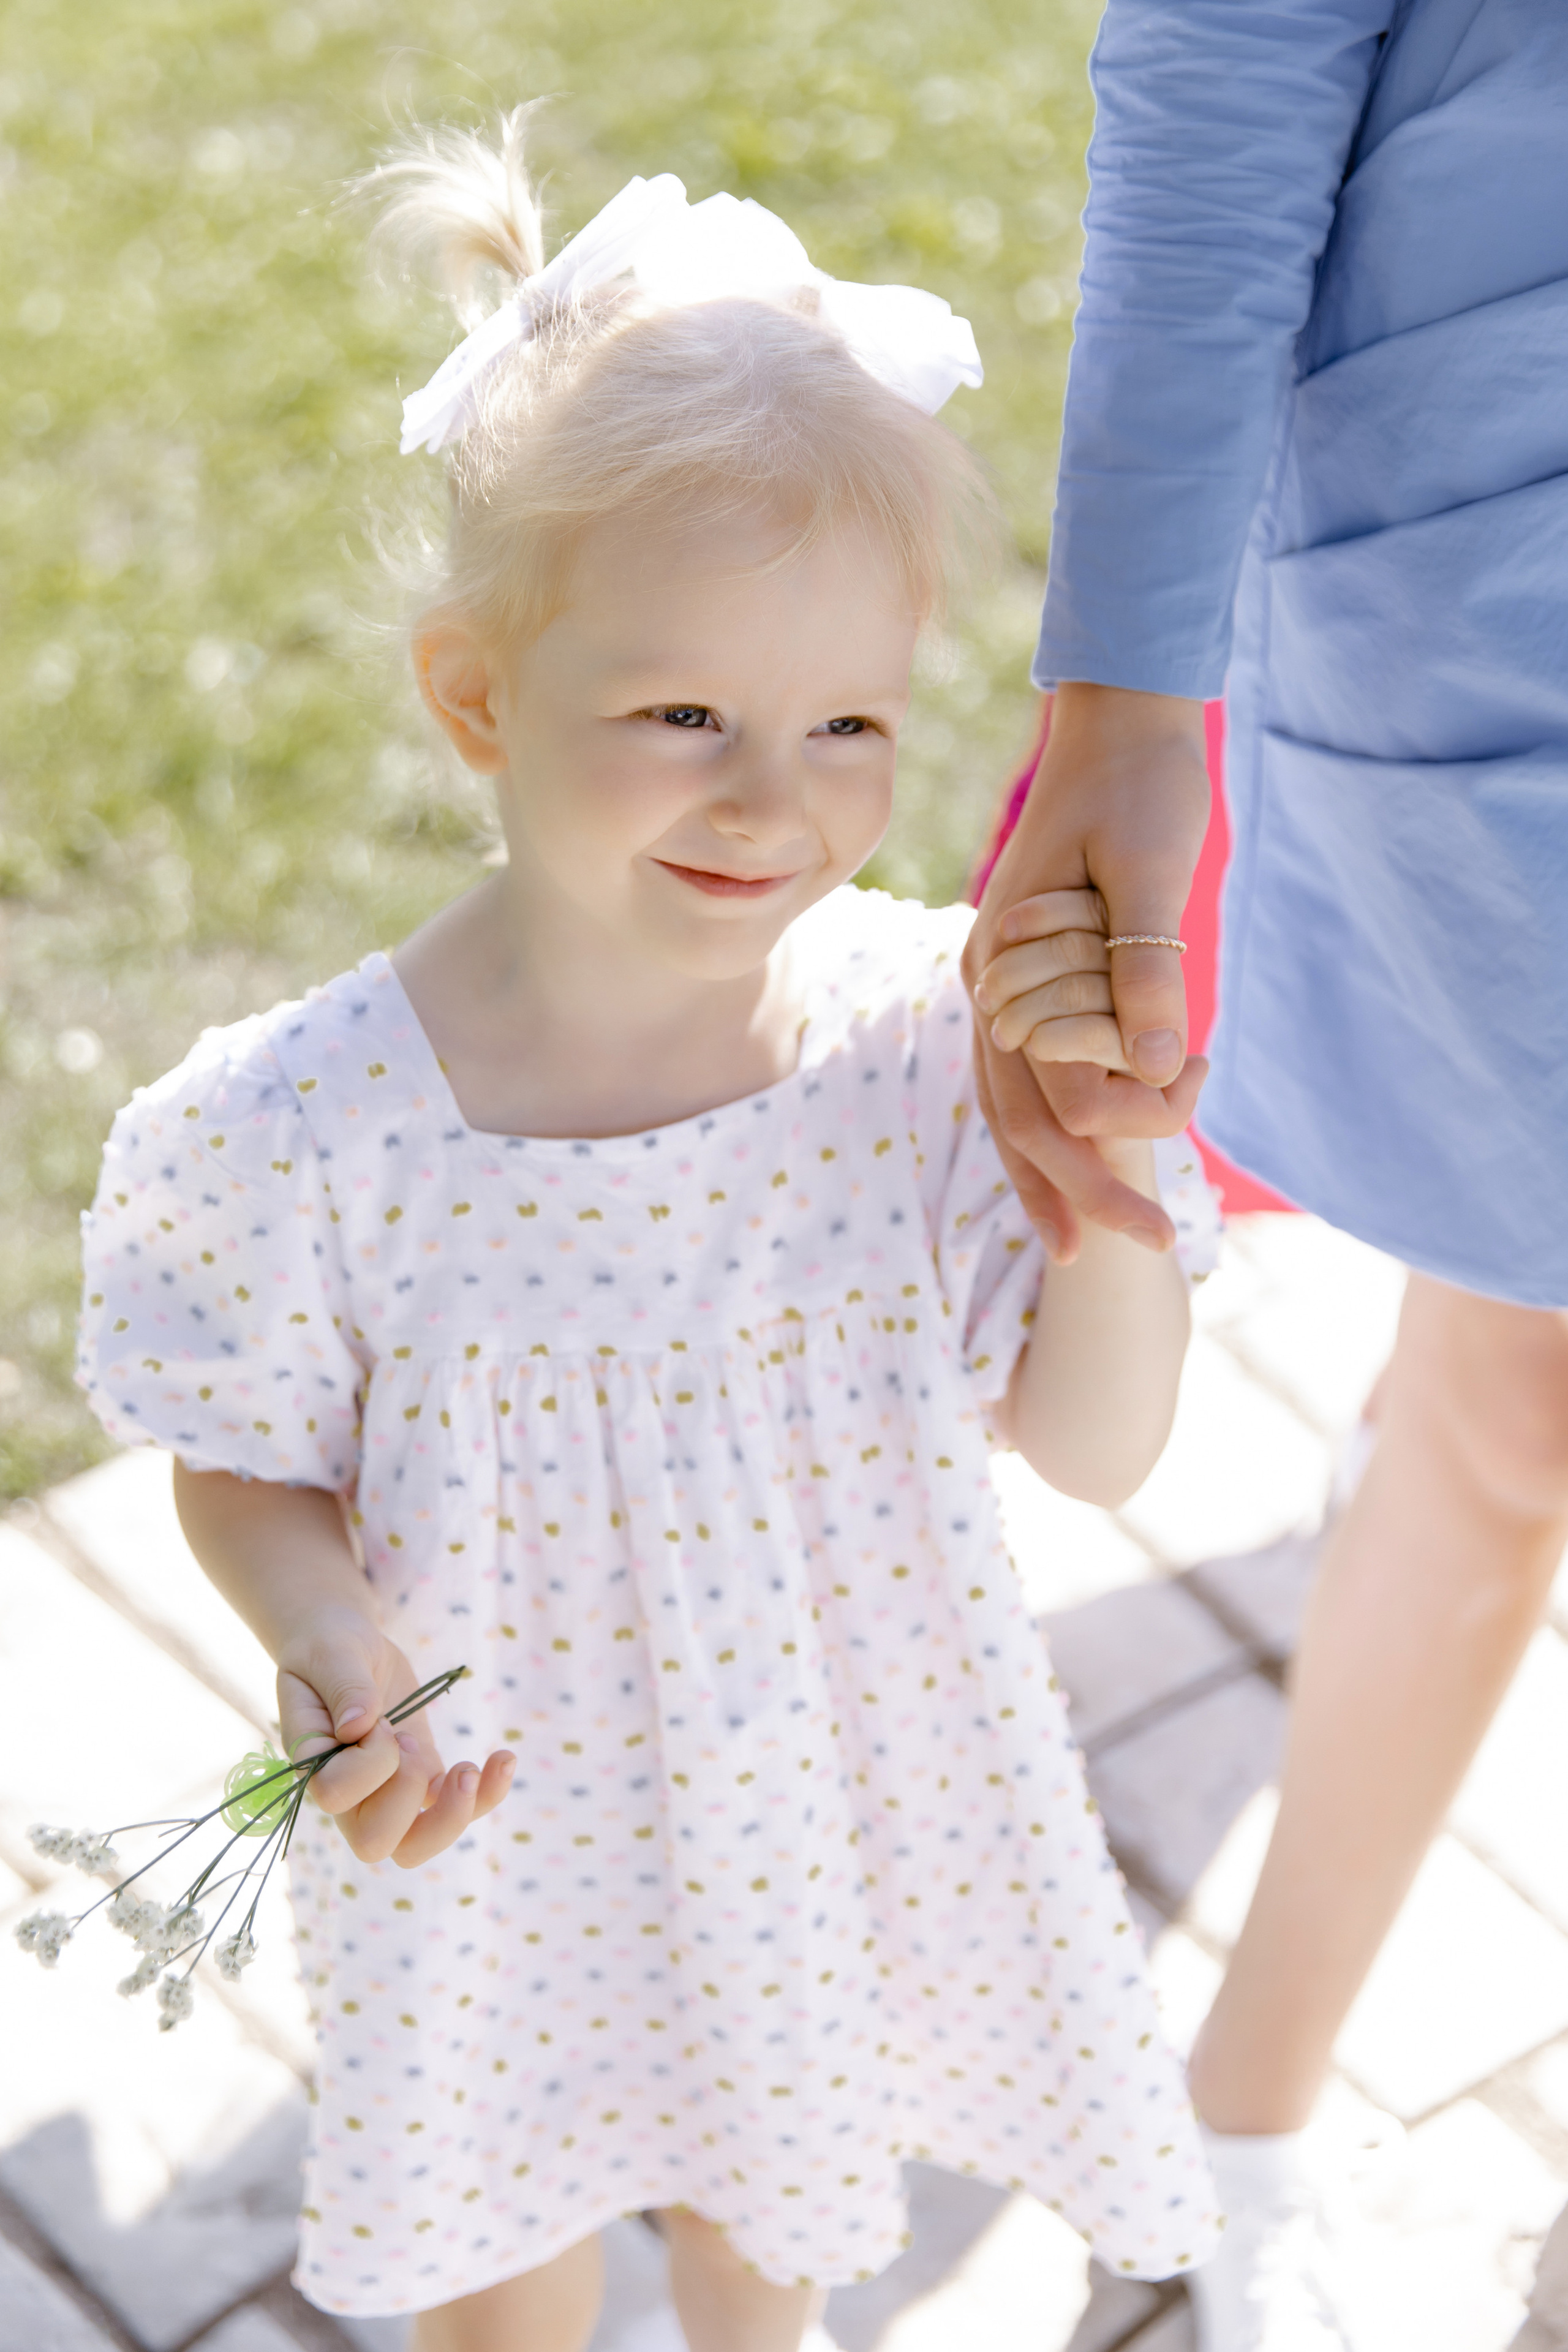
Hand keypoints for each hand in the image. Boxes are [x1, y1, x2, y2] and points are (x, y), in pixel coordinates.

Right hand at [277, 1604, 515, 1867]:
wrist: (348, 1647)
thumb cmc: (330, 1647)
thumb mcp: (332, 1651)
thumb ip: (345, 1685)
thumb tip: (358, 1726)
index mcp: (313, 1763)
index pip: (335, 1795)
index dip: (368, 1761)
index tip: (379, 1720)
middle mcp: (347, 1793)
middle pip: (375, 1843)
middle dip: (407, 1795)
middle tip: (411, 1743)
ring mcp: (386, 1793)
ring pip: (416, 1847)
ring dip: (454, 1815)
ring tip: (468, 1767)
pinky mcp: (422, 1779)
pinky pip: (456, 1810)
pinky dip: (487, 1794)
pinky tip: (504, 1758)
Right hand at [962, 683, 1210, 1261]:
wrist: (1117, 720)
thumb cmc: (1138, 782)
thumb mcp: (1155, 865)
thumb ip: (1148, 963)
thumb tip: (1156, 1065)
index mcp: (1008, 958)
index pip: (1048, 1084)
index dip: (1110, 1139)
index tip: (1169, 1159)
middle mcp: (989, 984)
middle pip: (1018, 1115)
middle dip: (1074, 1190)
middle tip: (1140, 1253)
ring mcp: (999, 986)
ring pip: (1009, 1105)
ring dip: (1047, 1173)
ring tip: (1078, 1247)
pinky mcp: (1025, 981)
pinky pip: (1024, 1074)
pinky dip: (1044, 1128)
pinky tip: (1066, 1167)